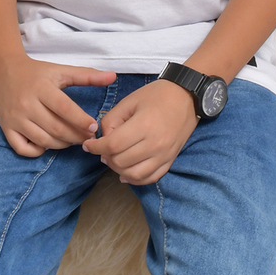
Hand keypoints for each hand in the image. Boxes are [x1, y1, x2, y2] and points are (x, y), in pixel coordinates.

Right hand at [0, 53, 116, 157]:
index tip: (94, 127)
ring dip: (62, 144)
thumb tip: (113, 76)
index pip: (64, 109)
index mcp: (41, 88)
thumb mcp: (60, 70)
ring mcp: (15, 119)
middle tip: (88, 137)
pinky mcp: (6, 128)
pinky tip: (48, 143)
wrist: (3, 71)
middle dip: (76, 137)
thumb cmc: (36, 72)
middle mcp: (26, 104)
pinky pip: (23, 149)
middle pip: (56, 128)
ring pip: (43, 140)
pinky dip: (38, 151)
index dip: (81, 121)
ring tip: (72, 140)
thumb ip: (86, 75)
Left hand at [82, 78, 198, 184]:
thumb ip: (111, 120)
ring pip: (134, 174)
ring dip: (118, 170)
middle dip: (106, 157)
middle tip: (102, 149)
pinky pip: (150, 178)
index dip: (96, 147)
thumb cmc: (156, 95)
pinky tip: (126, 173)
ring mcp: (164, 155)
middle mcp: (155, 144)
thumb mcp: (129, 101)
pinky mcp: (170, 160)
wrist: (187, 97)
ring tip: (113, 159)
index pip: (113, 145)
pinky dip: (135, 179)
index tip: (88, 145)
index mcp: (144, 125)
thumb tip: (103, 140)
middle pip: (121, 161)